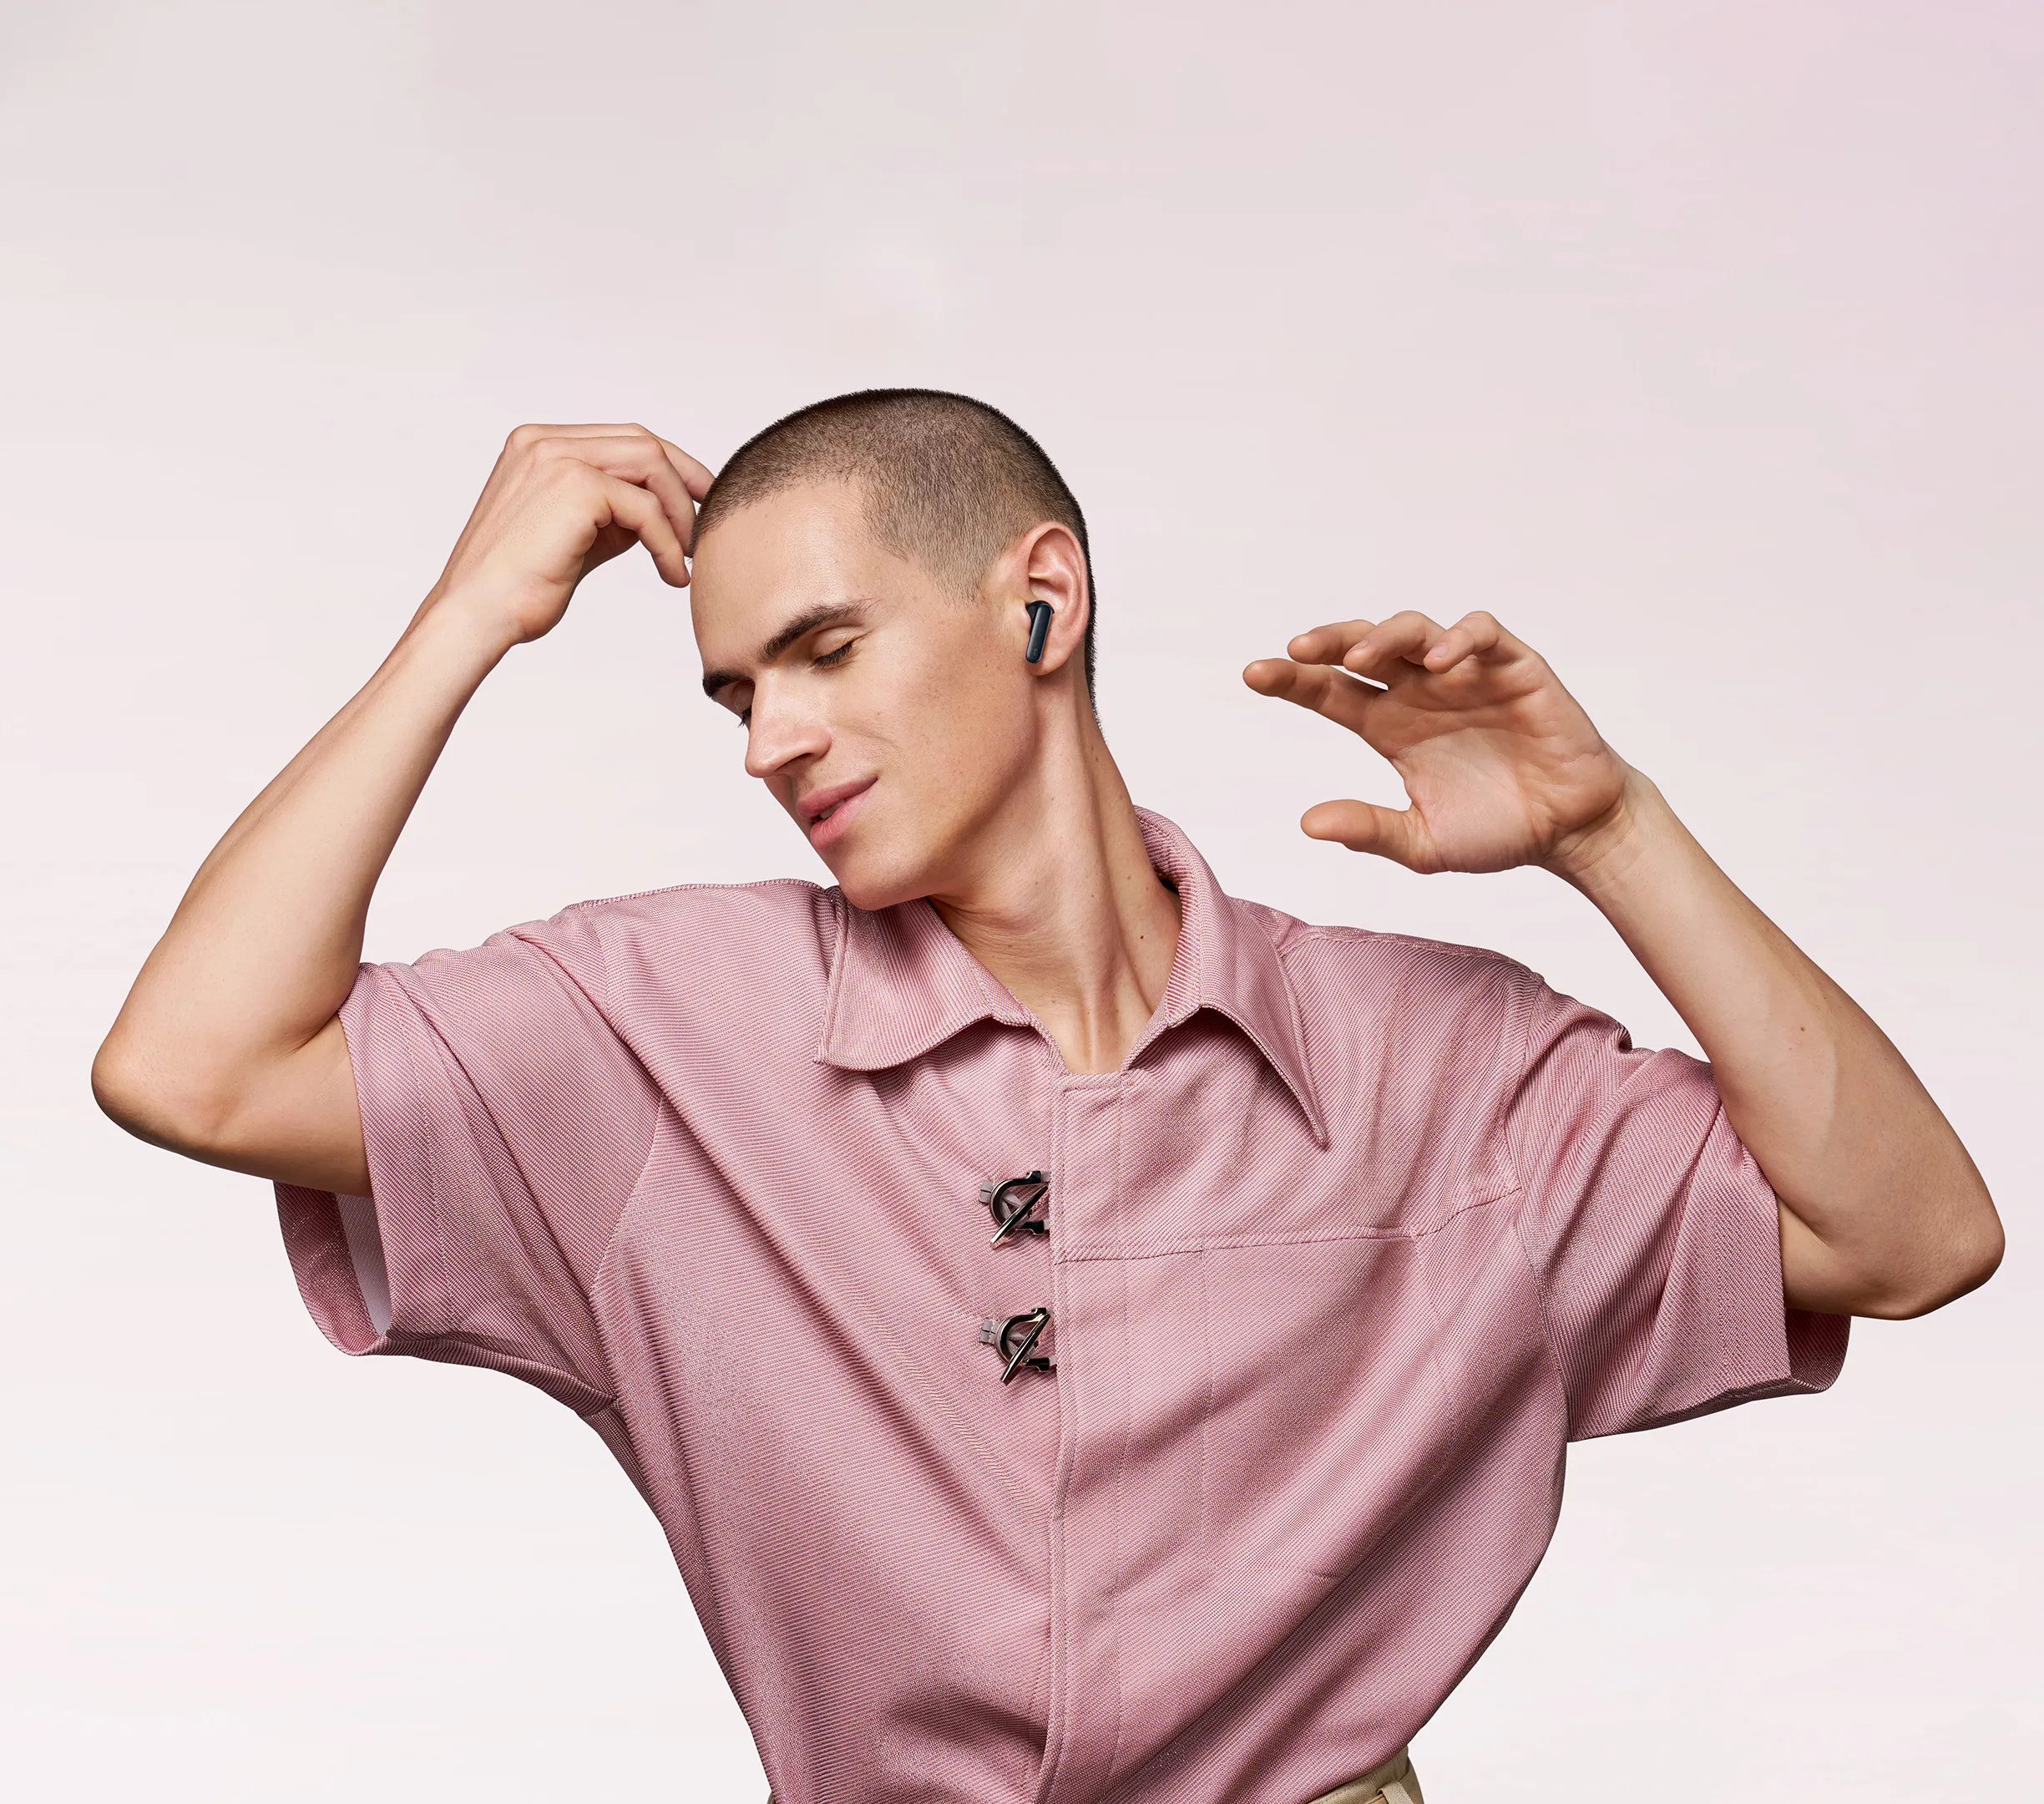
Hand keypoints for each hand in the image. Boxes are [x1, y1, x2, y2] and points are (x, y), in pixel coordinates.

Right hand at [426, 422, 714, 646]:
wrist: (478, 615)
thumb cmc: (518, 586)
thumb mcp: (575, 536)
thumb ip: (612, 513)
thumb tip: (660, 512)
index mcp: (538, 444)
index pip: (622, 438)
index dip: (670, 466)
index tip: (699, 499)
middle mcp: (544, 441)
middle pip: (643, 441)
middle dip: (687, 478)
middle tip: (712, 518)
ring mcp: (557, 457)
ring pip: (651, 465)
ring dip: (680, 513)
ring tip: (687, 555)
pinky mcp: (575, 486)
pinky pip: (645, 509)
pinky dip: (668, 543)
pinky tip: (673, 575)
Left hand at [1243, 609, 1638, 877]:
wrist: (1570, 831)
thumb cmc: (1496, 832)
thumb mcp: (1424, 843)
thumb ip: (1371, 831)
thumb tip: (1307, 822)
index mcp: (1389, 727)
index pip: (1330, 692)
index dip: (1292, 680)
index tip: (1252, 674)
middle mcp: (1420, 692)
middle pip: (1363, 649)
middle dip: (1328, 643)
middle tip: (1295, 650)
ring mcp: (1465, 675)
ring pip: (1414, 631)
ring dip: (1385, 638)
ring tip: (1361, 660)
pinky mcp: (1515, 667)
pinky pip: (1482, 635)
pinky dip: (1459, 639)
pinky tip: (1438, 660)